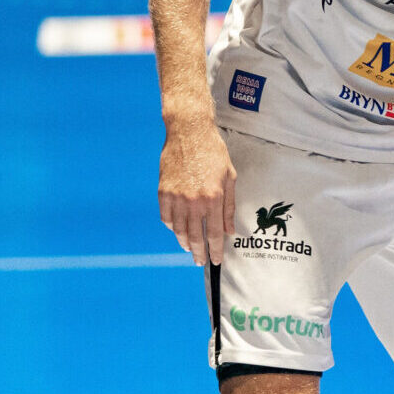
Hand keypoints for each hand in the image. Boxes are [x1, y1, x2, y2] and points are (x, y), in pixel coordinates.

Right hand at [159, 122, 235, 265]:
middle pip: (195, 237)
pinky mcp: (163, 191)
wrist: (189, 132)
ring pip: (179, 230)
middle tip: (200, 262)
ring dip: (184, 242)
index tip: (215, 261)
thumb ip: (229, 207)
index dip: (215, 251)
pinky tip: (176, 229)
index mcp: (214, 198)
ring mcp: (176, 197)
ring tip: (189, 248)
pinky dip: (171, 226)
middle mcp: (194, 201)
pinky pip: (166, 217)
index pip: (215, 234)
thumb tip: (229, 231)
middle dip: (199, 253)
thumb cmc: (213, 152)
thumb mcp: (230, 178)